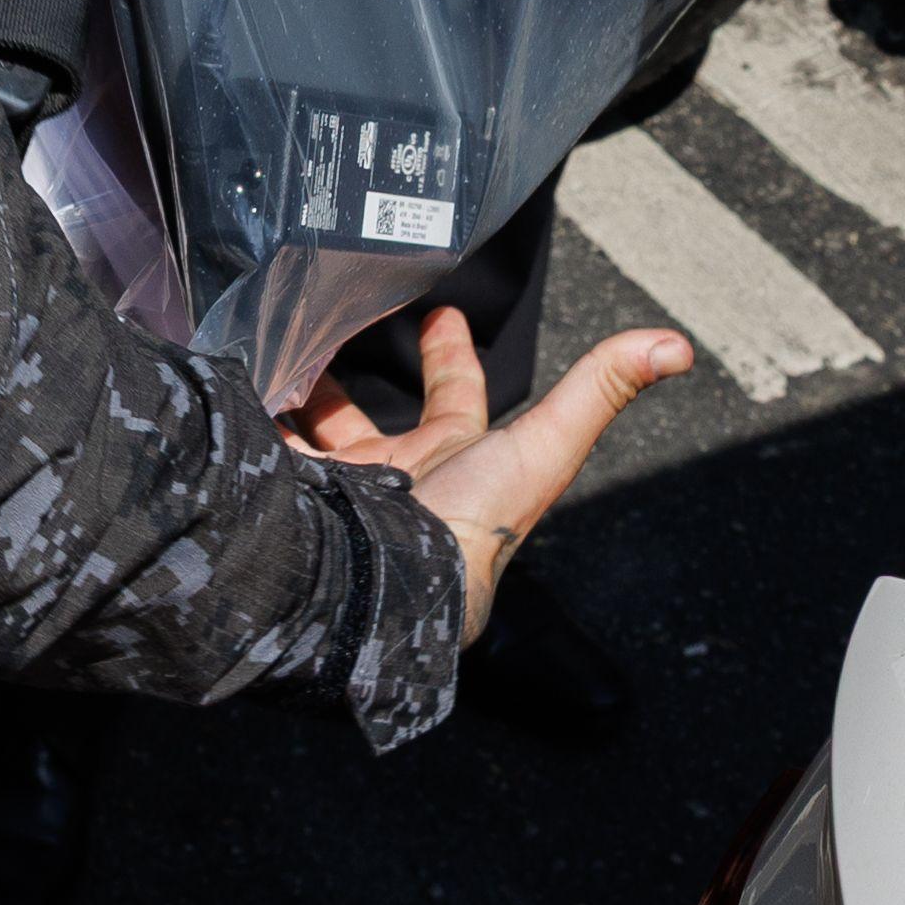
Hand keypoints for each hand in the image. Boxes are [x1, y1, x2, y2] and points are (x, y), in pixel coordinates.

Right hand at [281, 307, 693, 643]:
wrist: (394, 591)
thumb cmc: (476, 525)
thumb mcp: (545, 444)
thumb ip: (600, 388)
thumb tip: (676, 345)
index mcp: (452, 461)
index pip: (454, 399)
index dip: (449, 355)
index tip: (441, 313)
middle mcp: (395, 483)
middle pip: (364, 422)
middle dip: (342, 382)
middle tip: (320, 330)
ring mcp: (338, 497)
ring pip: (306, 442)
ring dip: (290, 404)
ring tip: (264, 356)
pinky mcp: (289, 504)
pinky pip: (262, 460)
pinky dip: (245, 432)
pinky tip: (228, 396)